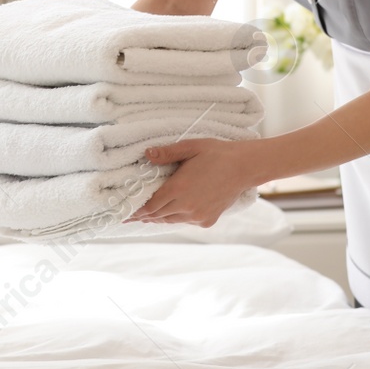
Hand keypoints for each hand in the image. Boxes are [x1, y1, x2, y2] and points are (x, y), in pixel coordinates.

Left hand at [125, 138, 254, 227]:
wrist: (244, 167)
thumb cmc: (216, 154)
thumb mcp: (190, 147)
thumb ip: (167, 153)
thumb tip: (147, 154)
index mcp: (179, 189)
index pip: (150, 205)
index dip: (136, 209)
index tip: (125, 212)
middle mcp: (187, 207)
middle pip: (158, 215)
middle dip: (143, 216)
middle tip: (129, 216)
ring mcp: (198, 216)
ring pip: (171, 220)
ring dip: (158, 218)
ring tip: (145, 217)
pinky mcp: (207, 220)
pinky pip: (185, 221)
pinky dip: (175, 218)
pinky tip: (170, 213)